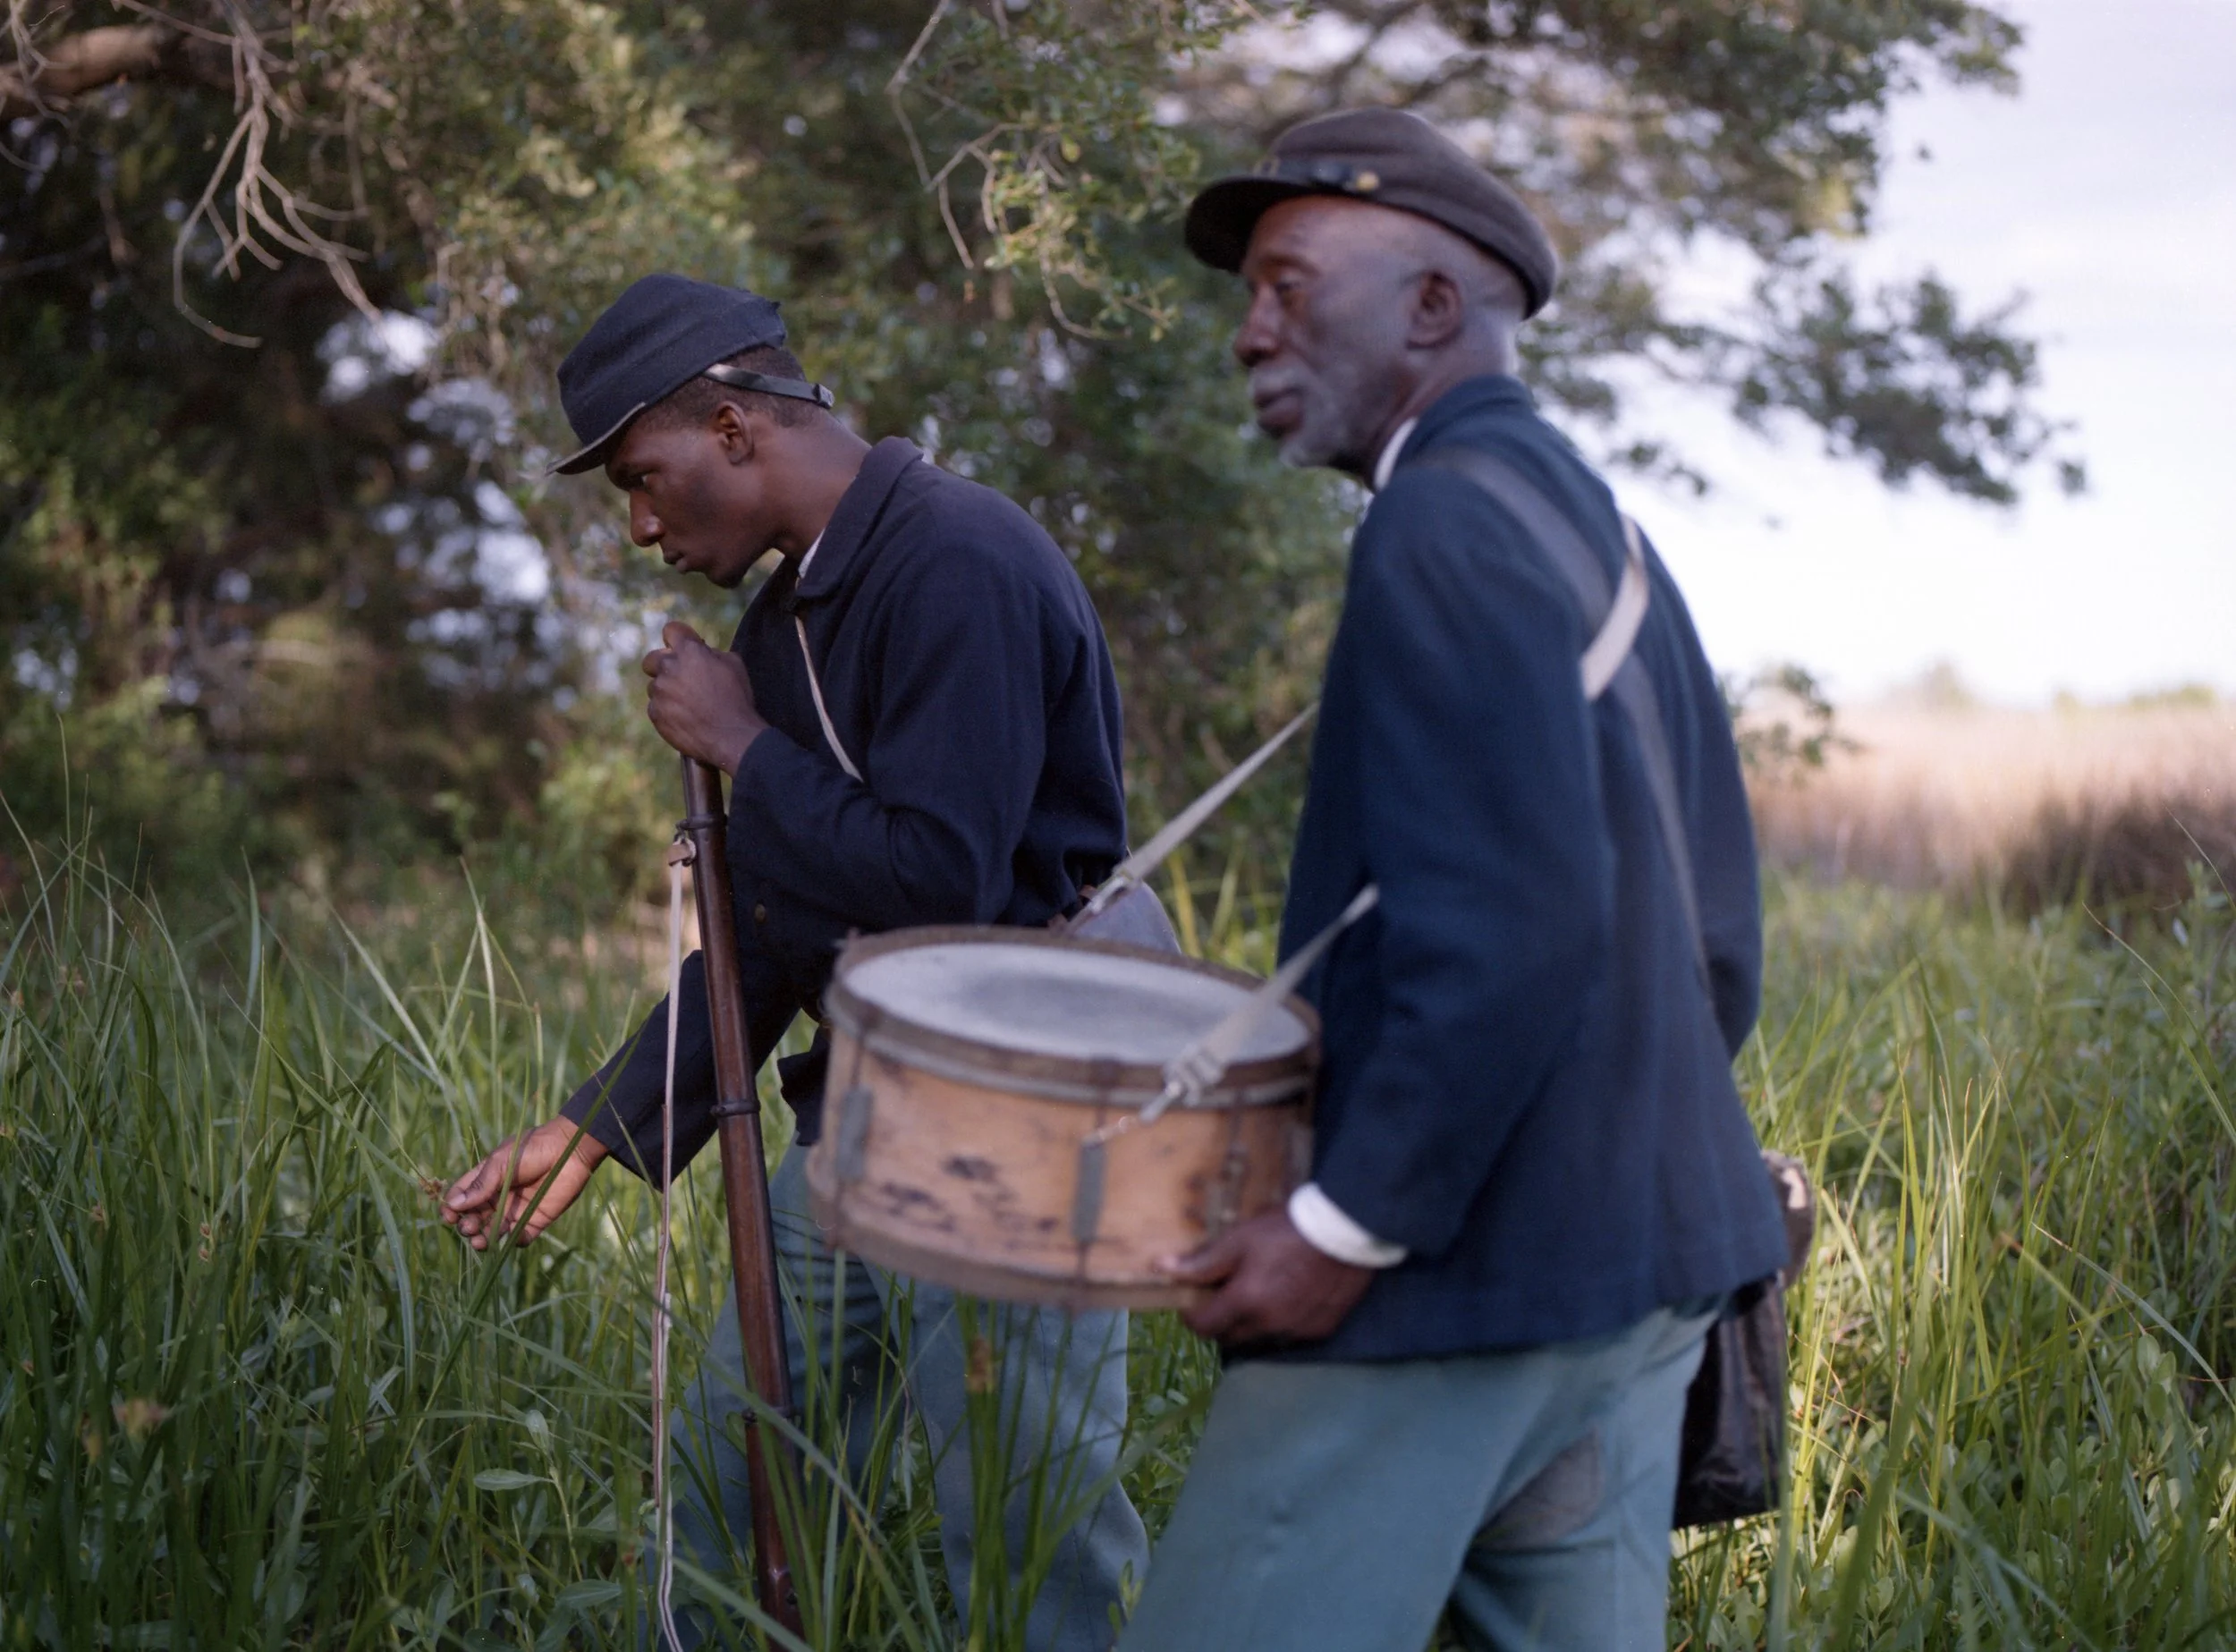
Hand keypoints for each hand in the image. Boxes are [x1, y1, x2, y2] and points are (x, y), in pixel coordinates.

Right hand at [441, 1116, 608, 1249]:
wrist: (569, 1150)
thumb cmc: (532, 1149)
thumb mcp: (501, 1162)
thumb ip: (481, 1184)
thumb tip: (454, 1205)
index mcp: (486, 1181)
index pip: (462, 1198)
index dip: (453, 1208)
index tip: (449, 1216)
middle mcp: (498, 1199)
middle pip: (474, 1219)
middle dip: (467, 1226)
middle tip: (469, 1227)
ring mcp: (515, 1211)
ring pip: (493, 1233)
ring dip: (484, 1240)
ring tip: (480, 1241)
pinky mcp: (535, 1220)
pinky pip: (520, 1238)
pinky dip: (514, 1242)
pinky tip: (511, 1236)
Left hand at [642, 621, 766, 773]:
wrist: (731, 737)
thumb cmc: (737, 700)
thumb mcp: (734, 665)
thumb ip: (711, 653)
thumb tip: (701, 652)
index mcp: (689, 652)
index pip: (671, 630)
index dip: (678, 637)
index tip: (683, 646)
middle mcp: (669, 668)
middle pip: (651, 659)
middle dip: (663, 665)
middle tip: (680, 677)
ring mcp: (660, 692)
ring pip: (655, 686)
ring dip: (668, 691)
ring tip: (690, 705)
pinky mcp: (656, 713)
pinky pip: (656, 708)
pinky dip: (668, 711)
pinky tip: (687, 719)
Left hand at [1166, 1210, 1374, 1348]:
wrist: (1344, 1230)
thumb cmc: (1286, 1230)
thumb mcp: (1239, 1239)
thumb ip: (1202, 1262)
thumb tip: (1161, 1268)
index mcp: (1245, 1303)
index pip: (1203, 1327)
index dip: (1193, 1314)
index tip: (1195, 1298)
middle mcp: (1269, 1326)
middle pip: (1229, 1338)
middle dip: (1221, 1321)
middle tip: (1226, 1292)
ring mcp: (1297, 1332)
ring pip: (1260, 1340)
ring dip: (1252, 1325)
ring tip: (1259, 1293)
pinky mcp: (1321, 1330)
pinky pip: (1290, 1336)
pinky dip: (1282, 1323)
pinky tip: (1289, 1297)